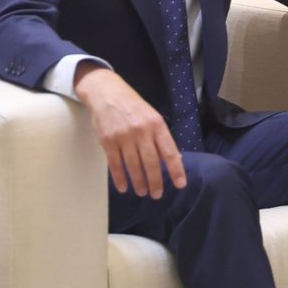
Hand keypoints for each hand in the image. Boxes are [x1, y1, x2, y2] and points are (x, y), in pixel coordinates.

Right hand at [73, 63, 186, 197]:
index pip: (169, 152)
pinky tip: (124, 187)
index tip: (180, 184)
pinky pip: (115, 164)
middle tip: (157, 195)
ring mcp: (123, 136)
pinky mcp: (107, 140)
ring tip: (142, 192)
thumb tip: (172, 159)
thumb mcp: (152, 116)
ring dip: (138, 182)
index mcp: (157, 125)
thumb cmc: (133, 106)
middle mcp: (142, 131)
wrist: (106, 92)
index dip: (176, 170)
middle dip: (155, 182)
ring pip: (133, 166)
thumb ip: (160, 137)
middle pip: (151, 162)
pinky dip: (119, 178)